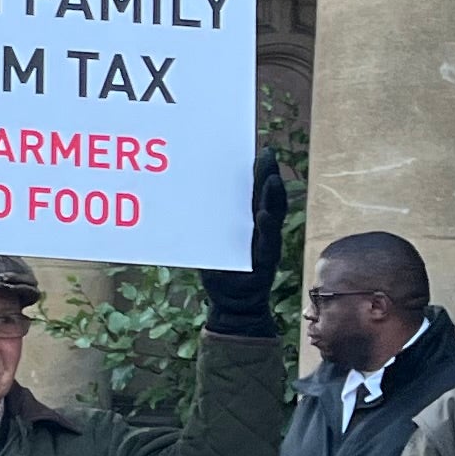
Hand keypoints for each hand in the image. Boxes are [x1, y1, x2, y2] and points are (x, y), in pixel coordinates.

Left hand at [201, 155, 288, 336]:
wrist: (231, 304)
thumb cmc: (219, 270)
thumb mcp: (208, 242)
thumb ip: (204, 223)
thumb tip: (181, 198)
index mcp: (249, 223)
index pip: (256, 193)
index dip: (259, 173)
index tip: (259, 151)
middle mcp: (262, 231)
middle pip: (267, 199)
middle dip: (268, 177)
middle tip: (267, 156)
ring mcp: (266, 246)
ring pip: (273, 217)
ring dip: (273, 198)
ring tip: (273, 180)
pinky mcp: (265, 263)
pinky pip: (267, 244)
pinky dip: (266, 229)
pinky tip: (264, 216)